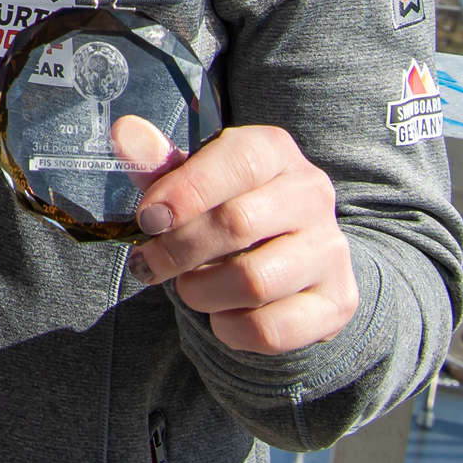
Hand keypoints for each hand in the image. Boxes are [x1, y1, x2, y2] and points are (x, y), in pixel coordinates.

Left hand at [120, 121, 355, 356]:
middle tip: (148, 263)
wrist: (288, 259)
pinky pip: (270, 329)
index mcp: (274, 151)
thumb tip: (126, 132)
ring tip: (189, 287)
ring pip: (253, 281)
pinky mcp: (337, 303)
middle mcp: (312, 194)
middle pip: (238, 223)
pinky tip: (221, 315)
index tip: (146, 218)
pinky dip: (229, 329)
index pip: (237, 161)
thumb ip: (156, 161)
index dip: (184, 191)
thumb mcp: (190, 179)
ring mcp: (331, 250)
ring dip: (201, 291)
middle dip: (177, 249)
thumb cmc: (224, 208)